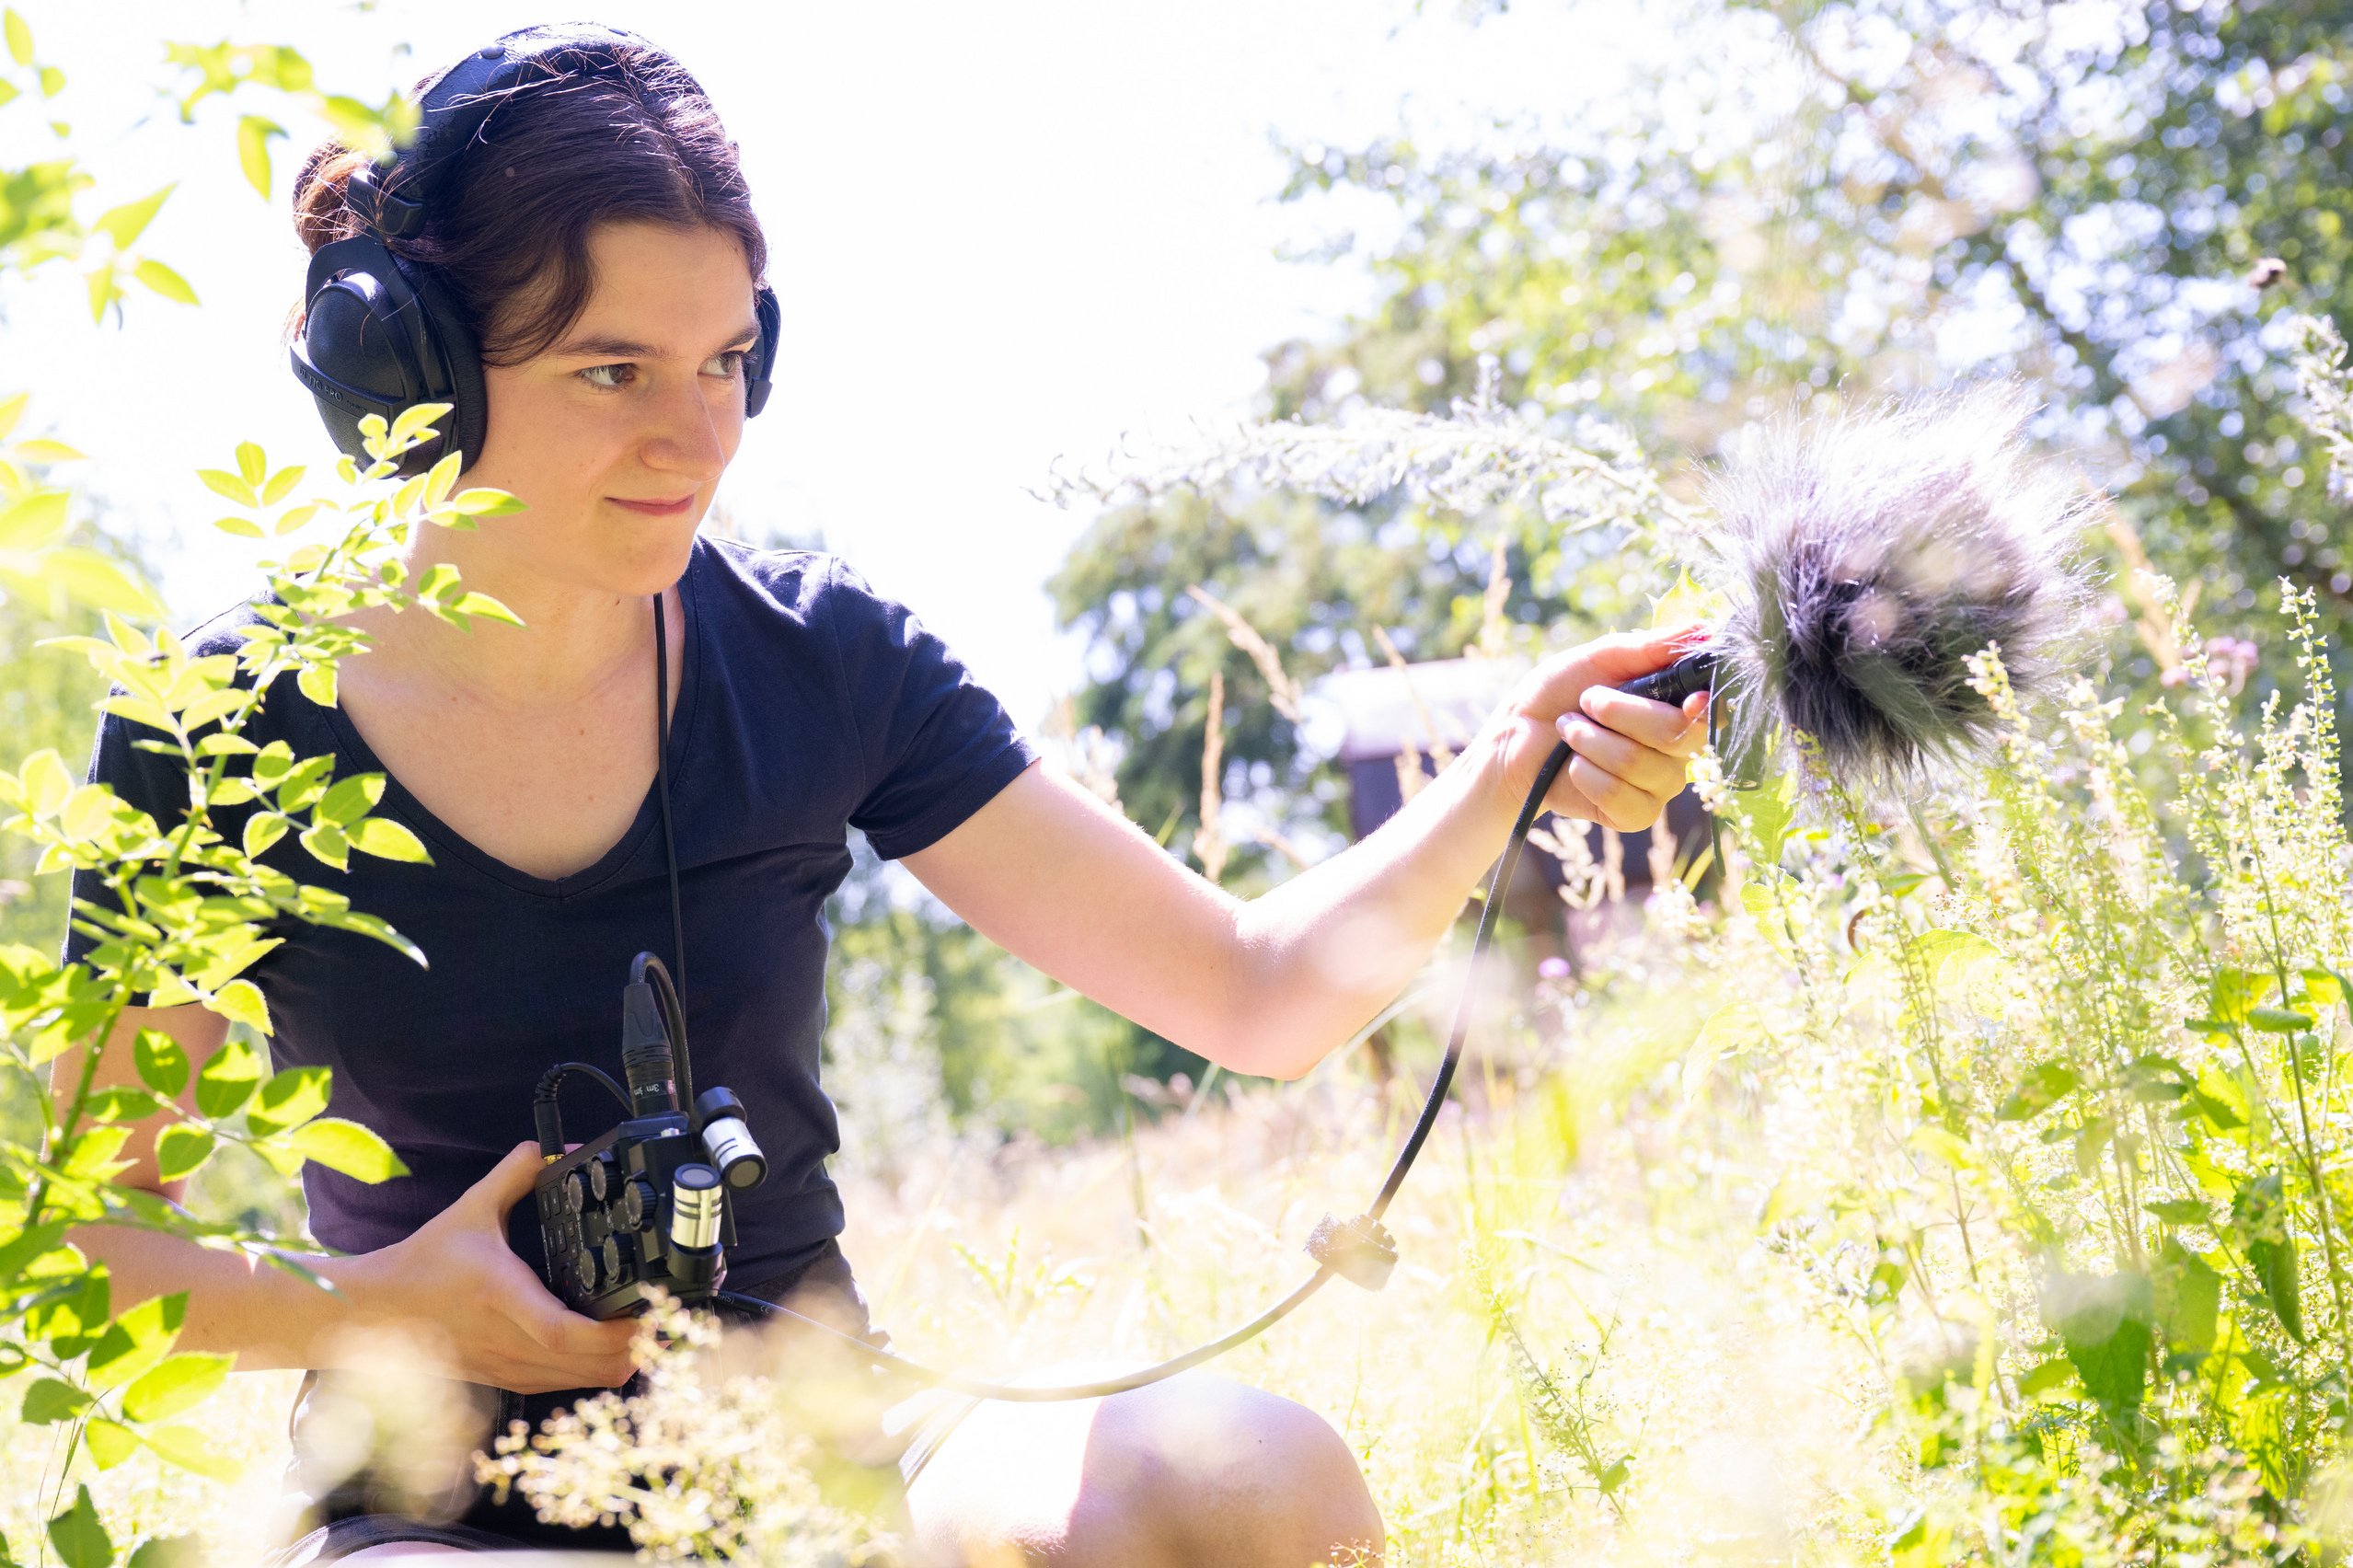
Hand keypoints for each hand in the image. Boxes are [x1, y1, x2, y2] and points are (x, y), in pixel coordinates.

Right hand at [340, 1140, 637, 1393]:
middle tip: (670, 1317)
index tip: (651, 1311)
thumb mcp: (470, 1210)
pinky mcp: (506, 1379)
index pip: (568, 1331)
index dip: (617, 1331)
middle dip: (639, 1346)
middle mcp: (509, 1340)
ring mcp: (508, 1366)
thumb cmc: (423, 1263)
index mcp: (504, 1297)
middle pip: (591, 1366)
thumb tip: (545, 1148)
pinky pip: (563, 1384)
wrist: (374, 1313)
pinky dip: (595, 1370)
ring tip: (650, 1329)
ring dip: (622, 1361)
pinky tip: (614, 1347)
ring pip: (583, 1381)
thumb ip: (512, 1176)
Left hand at [1485, 626, 1709, 831]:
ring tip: (1570, 730)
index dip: (1705, 707)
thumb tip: (1704, 628)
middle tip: (1587, 701)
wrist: (1516, 736)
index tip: (1689, 699)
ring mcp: (1660, 784)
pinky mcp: (1635, 814)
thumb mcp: (1603, 657)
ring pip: (1639, 763)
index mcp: (1678, 706)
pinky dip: (1585, 775)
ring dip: (1591, 740)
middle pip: (1675, 734)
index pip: (1713, 711)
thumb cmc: (1561, 692)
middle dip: (1619, 712)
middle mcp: (1680, 748)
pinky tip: (1573, 766)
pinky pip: (1620, 797)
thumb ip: (1652, 647)